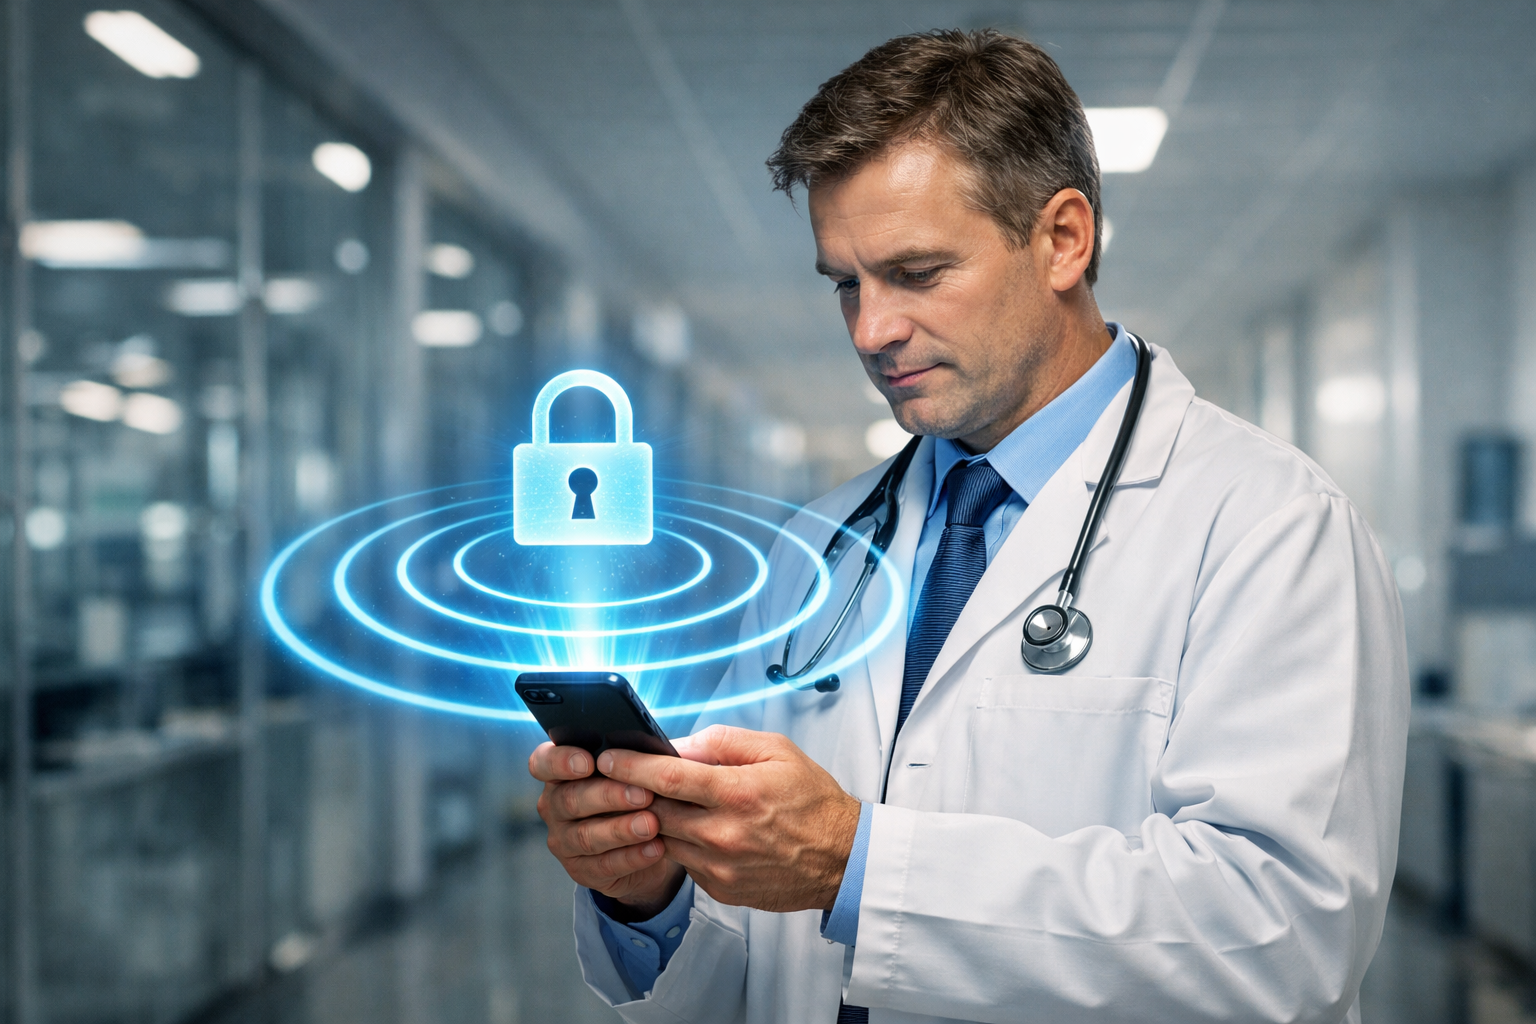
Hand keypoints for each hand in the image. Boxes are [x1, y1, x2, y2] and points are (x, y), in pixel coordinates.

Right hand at [529, 742, 685, 918]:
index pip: (543, 763)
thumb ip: (630, 760)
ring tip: (651, 824)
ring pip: (586, 836)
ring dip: (621, 829)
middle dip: (608, 796)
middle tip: (643, 794)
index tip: (589, 762)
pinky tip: (655, 848)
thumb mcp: (632, 772)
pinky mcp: (581, 870)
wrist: (647, 838)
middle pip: (570, 799)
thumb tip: (647, 752)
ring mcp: (564, 841)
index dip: (560, 761)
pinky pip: (604, 865)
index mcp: (560, 773)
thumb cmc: (636, 792)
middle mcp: (554, 806)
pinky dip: (632, 857)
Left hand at [597, 725, 860, 912]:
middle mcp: (723, 834)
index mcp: (737, 793)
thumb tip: (679, 745)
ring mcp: (720, 867)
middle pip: (654, 811)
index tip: (607, 757)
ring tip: (664, 802)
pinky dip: (682, 843)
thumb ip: (723, 742)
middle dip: (633, 793)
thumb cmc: (813, 801)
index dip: (630, 766)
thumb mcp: (777, 751)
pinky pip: (684, 861)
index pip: (667, 777)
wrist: (843, 860)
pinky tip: (698, 829)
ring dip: (658, 820)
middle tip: (619, 777)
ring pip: (664, 838)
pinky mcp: (720, 889)